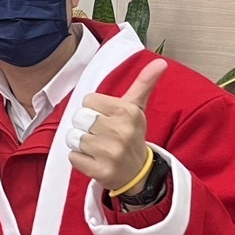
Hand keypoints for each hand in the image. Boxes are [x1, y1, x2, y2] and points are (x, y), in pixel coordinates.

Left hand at [67, 59, 166, 192]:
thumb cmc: (132, 135)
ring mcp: (110, 153)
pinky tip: (95, 160)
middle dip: (85, 126)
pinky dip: (79, 159)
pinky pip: (73, 157)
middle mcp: (120, 131)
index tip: (106, 118)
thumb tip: (160, 61)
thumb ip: (144, 83)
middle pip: (79, 118)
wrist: (138, 173)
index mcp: (127, 111)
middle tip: (101, 134)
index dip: (93, 109)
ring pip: (74, 137)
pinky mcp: (100, 171)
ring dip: (81, 143)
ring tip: (97, 147)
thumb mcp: (137, 108)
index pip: (88, 100)